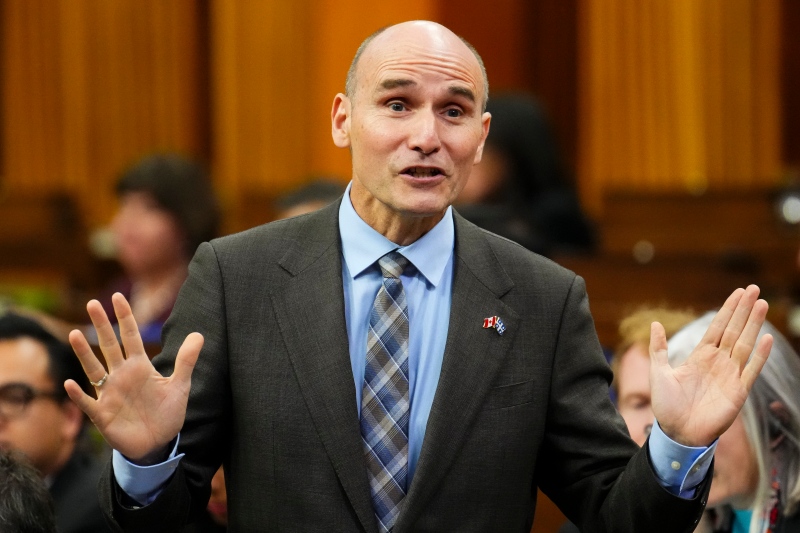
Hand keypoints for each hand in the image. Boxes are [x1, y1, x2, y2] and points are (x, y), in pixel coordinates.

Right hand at [64, 293, 202, 462]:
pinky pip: (88, 403)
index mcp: (140, 366)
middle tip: (92, 303)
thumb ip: (186, 360)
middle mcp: (122, 375)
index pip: (130, 336)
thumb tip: (198, 334)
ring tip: (74, 335)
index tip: (118, 297)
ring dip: (84, 354)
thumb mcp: (180, 385)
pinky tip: (71, 384)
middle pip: (109, 346)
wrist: (158, 443)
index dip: (125, 317)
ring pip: (94, 369)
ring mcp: (110, 394)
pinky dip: (79, 395)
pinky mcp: (103, 415)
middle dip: (102, 325)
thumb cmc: (166, 413)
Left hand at [650, 285, 772, 446]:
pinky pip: (751, 370)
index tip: (738, 293)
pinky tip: (767, 338)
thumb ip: (658, 348)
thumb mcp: (658, 372)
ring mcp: (730, 375)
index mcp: (700, 357)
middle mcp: (718, 362)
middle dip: (744, 310)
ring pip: (745, 344)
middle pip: (734, 330)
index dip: (728, 310)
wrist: (676, 433)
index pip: (717, 327)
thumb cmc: (666, 406)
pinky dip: (760, 355)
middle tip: (754, 289)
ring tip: (761, 304)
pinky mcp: (738, 391)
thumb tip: (655, 323)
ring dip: (753, 325)